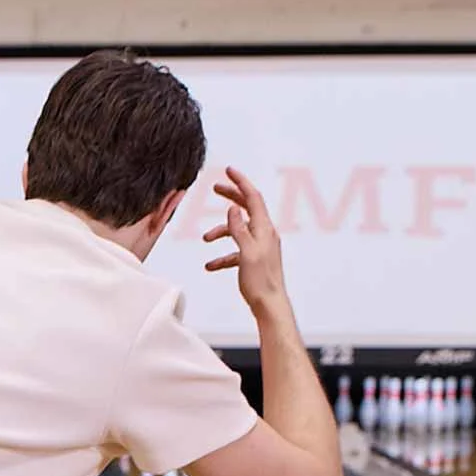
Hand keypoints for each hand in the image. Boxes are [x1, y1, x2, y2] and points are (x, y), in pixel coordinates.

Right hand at [202, 166, 290, 317]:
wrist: (269, 304)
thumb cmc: (260, 280)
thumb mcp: (246, 251)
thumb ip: (238, 229)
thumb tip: (233, 208)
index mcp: (264, 228)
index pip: (253, 198)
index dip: (240, 182)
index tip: (229, 170)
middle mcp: (264, 234)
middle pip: (246, 208)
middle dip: (231, 197)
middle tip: (216, 188)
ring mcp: (260, 246)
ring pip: (238, 230)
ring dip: (221, 232)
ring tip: (206, 239)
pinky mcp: (254, 259)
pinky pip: (236, 251)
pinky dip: (223, 255)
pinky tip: (211, 265)